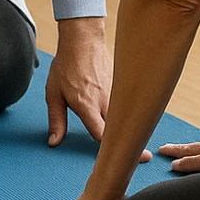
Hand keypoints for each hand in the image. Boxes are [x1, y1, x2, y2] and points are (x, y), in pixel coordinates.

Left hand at [45, 18, 150, 162]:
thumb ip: (56, 120)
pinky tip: (131, 122)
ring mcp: (115, 93)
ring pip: (125, 117)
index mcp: (86, 105)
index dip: (114, 149)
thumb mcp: (53, 93)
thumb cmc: (66, 66)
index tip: (127, 160)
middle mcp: (104, 101)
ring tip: (142, 145)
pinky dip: (128, 115)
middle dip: (133, 143)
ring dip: (131, 129)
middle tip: (146, 158)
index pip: (102, 133)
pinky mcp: (120, 87)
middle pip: (120, 128)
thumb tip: (54, 142)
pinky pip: (125, 106)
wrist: (83, 39)